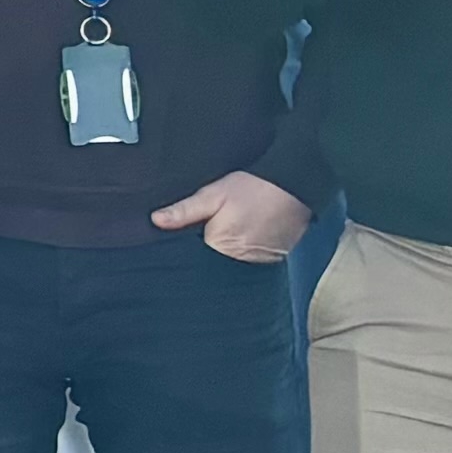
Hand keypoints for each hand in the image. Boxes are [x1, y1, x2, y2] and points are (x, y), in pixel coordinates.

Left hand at [154, 169, 310, 264]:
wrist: (295, 186)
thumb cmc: (254, 188)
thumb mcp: (213, 195)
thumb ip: (184, 211)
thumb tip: (156, 220)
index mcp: (221, 248)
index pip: (192, 260)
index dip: (184, 250)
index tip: (179, 240)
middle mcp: (240, 263)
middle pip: (211, 265)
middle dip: (202, 254)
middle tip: (206, 231)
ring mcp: (258, 264)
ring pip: (229, 265)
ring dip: (223, 255)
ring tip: (228, 232)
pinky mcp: (271, 261)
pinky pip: (248, 262)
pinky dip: (242, 254)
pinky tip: (242, 237)